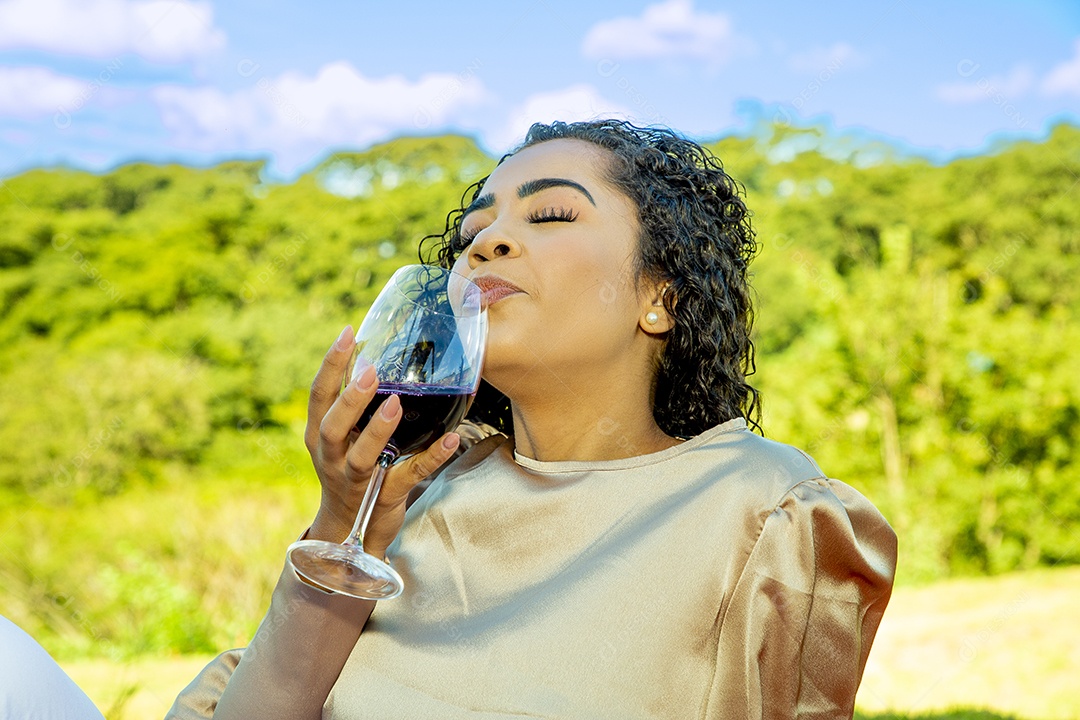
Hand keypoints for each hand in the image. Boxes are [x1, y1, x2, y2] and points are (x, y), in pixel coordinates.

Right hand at [304, 325, 460, 559]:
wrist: (346, 530)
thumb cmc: (348, 468)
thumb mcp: (341, 437)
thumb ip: (352, 404)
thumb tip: (376, 355)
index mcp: (319, 435)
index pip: (318, 395)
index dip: (331, 364)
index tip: (348, 333)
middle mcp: (331, 457)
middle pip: (332, 427)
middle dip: (350, 400)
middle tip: (370, 372)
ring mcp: (355, 480)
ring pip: (362, 456)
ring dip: (378, 430)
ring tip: (396, 404)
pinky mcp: (384, 497)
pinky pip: (408, 476)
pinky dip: (431, 458)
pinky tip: (451, 440)